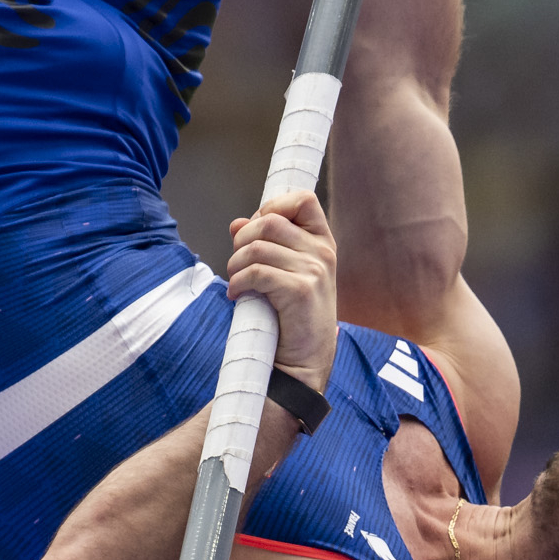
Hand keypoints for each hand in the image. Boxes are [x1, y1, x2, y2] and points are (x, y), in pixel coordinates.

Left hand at [227, 187, 338, 382]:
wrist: (304, 360)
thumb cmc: (293, 315)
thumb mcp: (284, 273)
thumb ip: (264, 244)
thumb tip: (237, 223)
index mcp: (322, 242)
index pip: (303, 199)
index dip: (273, 207)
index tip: (257, 230)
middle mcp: (322, 252)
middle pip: (269, 221)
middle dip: (243, 239)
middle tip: (238, 262)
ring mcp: (314, 271)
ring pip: (257, 247)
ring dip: (236, 264)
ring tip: (236, 281)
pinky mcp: (300, 290)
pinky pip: (256, 272)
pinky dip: (238, 282)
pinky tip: (237, 294)